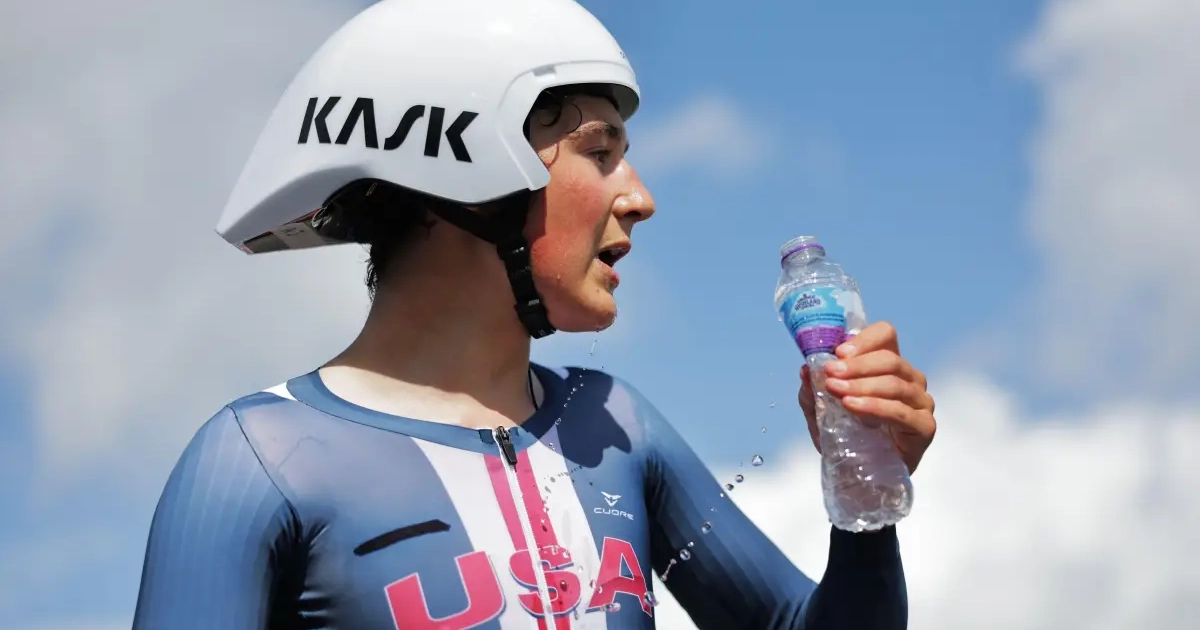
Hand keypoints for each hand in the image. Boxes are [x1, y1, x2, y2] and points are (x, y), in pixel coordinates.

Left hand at [797, 321, 935, 473]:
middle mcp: (910, 380)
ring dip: (862, 384)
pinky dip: (874, 406)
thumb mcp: (821, 413)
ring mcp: (921, 403)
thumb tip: (806, 369)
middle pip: (890, 359)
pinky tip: (852, 406)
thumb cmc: (847, 439)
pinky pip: (901, 411)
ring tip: (837, 391)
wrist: (860, 478)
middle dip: (857, 365)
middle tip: (831, 373)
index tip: (839, 353)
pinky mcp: (924, 427)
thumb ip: (813, 391)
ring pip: (895, 383)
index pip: (886, 335)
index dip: (864, 340)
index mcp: (888, 367)